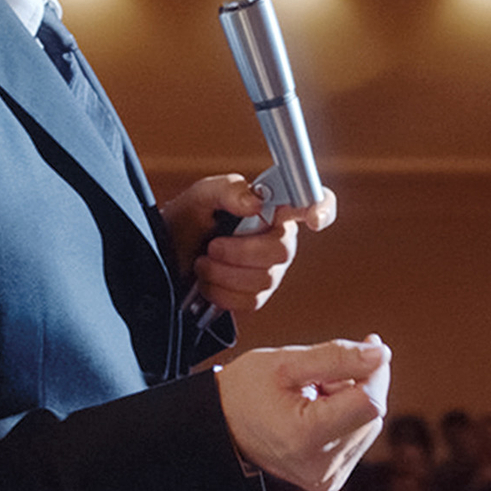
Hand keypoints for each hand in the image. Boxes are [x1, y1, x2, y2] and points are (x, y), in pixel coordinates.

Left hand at [163, 177, 335, 314]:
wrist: (168, 258)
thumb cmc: (187, 221)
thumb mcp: (201, 197)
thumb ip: (229, 190)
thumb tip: (256, 202)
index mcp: (272, 208)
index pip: (314, 203)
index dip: (322, 209)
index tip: (313, 220)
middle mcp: (279, 238)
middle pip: (282, 250)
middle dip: (239, 252)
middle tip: (212, 246)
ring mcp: (271, 269)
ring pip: (265, 278)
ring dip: (224, 273)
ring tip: (204, 263)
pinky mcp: (257, 295)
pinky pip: (252, 301)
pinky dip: (222, 293)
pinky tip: (208, 282)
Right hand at [217, 336, 389, 490]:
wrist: (223, 427)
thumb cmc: (249, 390)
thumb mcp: (288, 362)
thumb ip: (338, 356)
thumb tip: (381, 353)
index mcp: (306, 438)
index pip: (369, 401)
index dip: (374, 370)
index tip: (370, 344)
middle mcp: (320, 467)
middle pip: (371, 413)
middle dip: (358, 383)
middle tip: (323, 371)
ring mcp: (326, 479)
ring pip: (368, 424)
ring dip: (351, 400)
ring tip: (315, 393)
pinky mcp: (330, 481)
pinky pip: (357, 438)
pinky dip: (346, 418)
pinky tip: (319, 411)